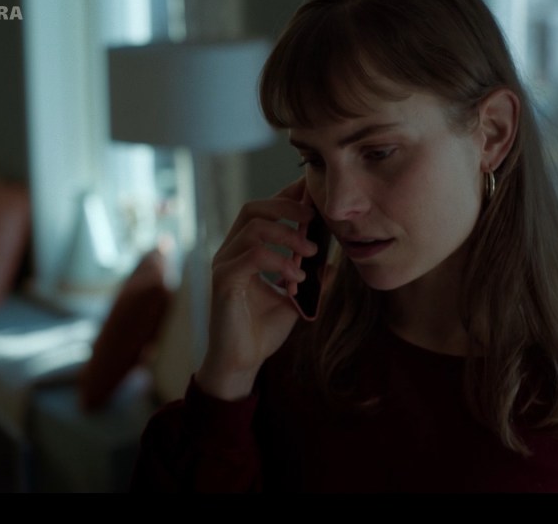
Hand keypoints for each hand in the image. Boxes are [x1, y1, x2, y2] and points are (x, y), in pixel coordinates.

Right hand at [195, 177, 317, 400]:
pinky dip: (278, 261)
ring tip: (310, 253)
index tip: (313, 195)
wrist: (243, 362)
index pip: (263, 209)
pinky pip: (251, 256)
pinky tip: (296, 277)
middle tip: (314, 218)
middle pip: (254, 208)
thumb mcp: (296, 299)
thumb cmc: (262, 330)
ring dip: (287, 235)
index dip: (287, 197)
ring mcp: (224, 264)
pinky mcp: (223, 281)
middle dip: (287, 207)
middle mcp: (230, 251)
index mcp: (244, 250)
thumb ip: (311, 279)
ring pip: (253, 227)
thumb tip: (334, 262)